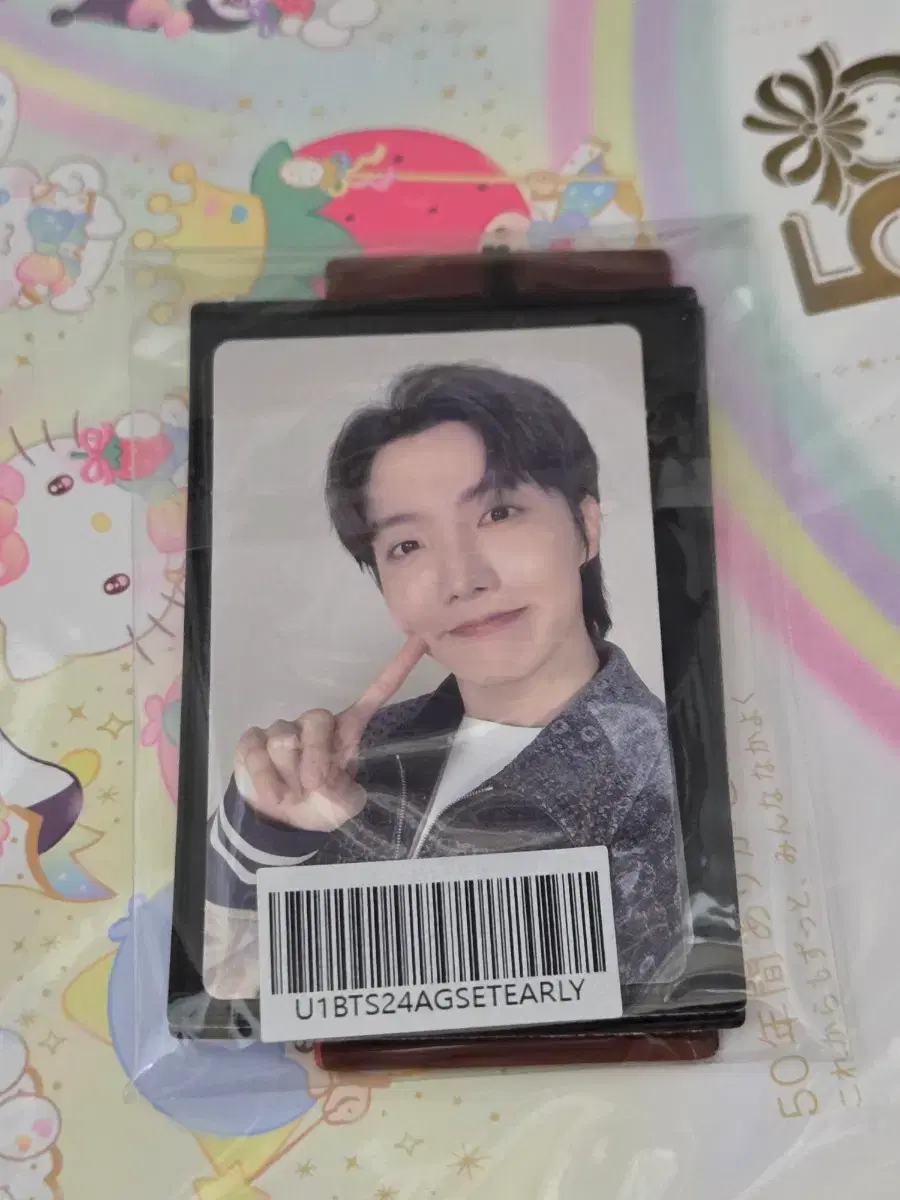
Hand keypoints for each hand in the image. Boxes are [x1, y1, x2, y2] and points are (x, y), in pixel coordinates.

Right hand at [233, 636, 425, 831]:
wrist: (282, 823)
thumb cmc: (321, 805)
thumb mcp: (343, 806)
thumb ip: (342, 793)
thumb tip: (319, 779)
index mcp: (346, 732)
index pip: (372, 697)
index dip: (395, 672)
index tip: (419, 642)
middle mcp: (315, 724)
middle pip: (317, 719)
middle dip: (315, 757)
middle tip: (313, 786)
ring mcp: (282, 730)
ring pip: (283, 740)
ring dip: (288, 776)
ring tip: (293, 795)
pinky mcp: (253, 741)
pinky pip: (256, 750)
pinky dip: (264, 777)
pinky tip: (273, 795)